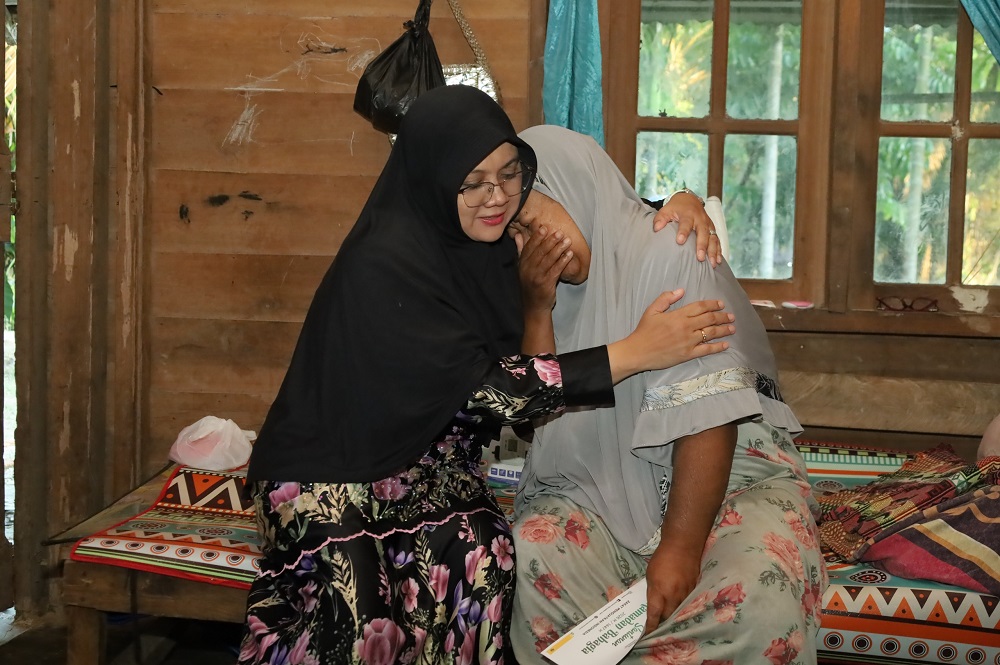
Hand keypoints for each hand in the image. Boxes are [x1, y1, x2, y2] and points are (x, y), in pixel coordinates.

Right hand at [513, 224, 571, 314]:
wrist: (534, 306)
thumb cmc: (530, 285)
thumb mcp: (523, 268)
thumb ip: (521, 251)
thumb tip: (517, 235)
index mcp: (522, 264)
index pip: (529, 247)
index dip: (537, 237)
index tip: (544, 228)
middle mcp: (528, 269)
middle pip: (540, 252)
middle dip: (550, 241)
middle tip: (559, 232)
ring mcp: (537, 277)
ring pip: (548, 259)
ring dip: (559, 249)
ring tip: (567, 241)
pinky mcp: (546, 284)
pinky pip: (556, 270)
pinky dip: (563, 261)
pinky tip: (569, 255)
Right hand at [607, 289, 734, 382]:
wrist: (638, 352)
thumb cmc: (644, 331)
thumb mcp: (652, 310)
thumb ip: (666, 298)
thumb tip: (681, 290)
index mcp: (678, 315)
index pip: (701, 307)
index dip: (713, 304)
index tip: (721, 304)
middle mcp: (686, 327)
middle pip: (710, 319)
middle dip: (722, 316)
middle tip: (731, 316)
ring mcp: (689, 341)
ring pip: (711, 333)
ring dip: (724, 330)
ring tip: (732, 328)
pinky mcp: (688, 354)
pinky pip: (707, 350)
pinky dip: (717, 347)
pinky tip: (725, 344)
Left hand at [644, 545, 701, 633]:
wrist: (683, 546)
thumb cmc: (662, 558)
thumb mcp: (650, 575)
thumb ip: (652, 592)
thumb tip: (653, 604)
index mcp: (659, 592)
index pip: (654, 615)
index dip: (651, 627)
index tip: (647, 635)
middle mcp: (673, 596)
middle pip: (668, 618)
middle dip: (663, 624)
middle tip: (657, 628)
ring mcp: (686, 595)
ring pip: (679, 613)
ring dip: (673, 618)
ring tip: (669, 623)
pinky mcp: (694, 591)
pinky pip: (688, 605)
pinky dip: (683, 609)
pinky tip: (680, 611)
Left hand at [652, 193, 722, 266]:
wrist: (689, 200)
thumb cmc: (677, 208)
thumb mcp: (666, 210)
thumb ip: (661, 219)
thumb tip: (656, 228)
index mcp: (688, 214)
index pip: (686, 223)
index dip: (683, 232)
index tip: (680, 241)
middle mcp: (700, 219)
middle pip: (703, 232)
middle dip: (702, 245)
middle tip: (700, 257)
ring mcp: (708, 224)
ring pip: (713, 238)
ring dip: (713, 251)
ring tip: (712, 263)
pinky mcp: (712, 229)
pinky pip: (717, 240)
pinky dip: (719, 250)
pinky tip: (718, 260)